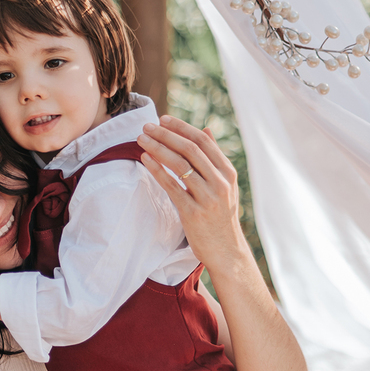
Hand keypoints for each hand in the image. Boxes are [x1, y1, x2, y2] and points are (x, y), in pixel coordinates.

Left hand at [136, 116, 250, 272]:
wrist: (226, 251)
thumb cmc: (220, 217)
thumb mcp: (224, 185)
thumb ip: (214, 159)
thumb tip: (207, 129)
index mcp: (228, 173)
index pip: (204, 141)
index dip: (182, 128)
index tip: (164, 119)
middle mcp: (220, 182)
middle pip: (190, 149)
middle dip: (166, 135)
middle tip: (146, 126)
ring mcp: (207, 197)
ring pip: (180, 165)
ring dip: (158, 148)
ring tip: (141, 139)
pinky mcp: (193, 212)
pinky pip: (172, 186)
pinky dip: (157, 170)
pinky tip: (145, 160)